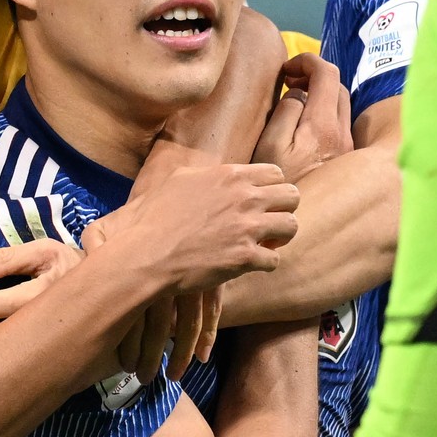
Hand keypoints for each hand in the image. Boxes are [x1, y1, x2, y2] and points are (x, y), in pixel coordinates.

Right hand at [95, 146, 299, 297]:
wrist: (144, 253)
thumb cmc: (154, 217)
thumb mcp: (179, 179)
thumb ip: (207, 173)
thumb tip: (216, 173)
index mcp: (231, 175)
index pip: (277, 174)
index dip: (273, 189)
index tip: (263, 201)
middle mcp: (245, 197)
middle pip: (292, 196)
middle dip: (283, 210)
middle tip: (269, 222)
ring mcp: (247, 228)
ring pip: (291, 226)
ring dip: (280, 237)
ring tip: (265, 243)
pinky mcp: (244, 257)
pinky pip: (275, 260)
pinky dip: (265, 263)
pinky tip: (250, 263)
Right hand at [255, 51, 352, 179]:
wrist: (300, 225)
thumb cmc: (278, 186)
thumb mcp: (270, 146)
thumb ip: (286, 112)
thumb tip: (298, 92)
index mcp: (323, 126)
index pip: (326, 73)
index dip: (305, 60)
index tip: (286, 70)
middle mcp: (342, 134)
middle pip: (337, 86)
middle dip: (314, 75)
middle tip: (289, 82)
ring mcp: (347, 148)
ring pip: (341, 105)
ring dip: (321, 95)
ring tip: (295, 102)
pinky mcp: (345, 160)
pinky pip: (340, 124)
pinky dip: (325, 113)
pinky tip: (304, 126)